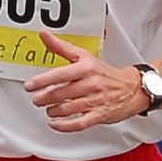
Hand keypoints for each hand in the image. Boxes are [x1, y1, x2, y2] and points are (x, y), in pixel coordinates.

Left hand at [23, 36, 148, 130]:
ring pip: (67, 109)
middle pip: (61, 93)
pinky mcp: (99, 115)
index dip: (42, 81)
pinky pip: (79, 124)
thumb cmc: (105, 73)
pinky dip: (64, 126)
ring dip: (52, 111)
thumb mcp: (84, 56)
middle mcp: (91, 84)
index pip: (61, 74)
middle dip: (44, 98)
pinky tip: (55, 124)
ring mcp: (96, 100)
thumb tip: (43, 34)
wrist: (132, 88)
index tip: (29, 85)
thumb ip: (61, 47)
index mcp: (86, 68)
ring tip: (49, 109)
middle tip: (37, 99)